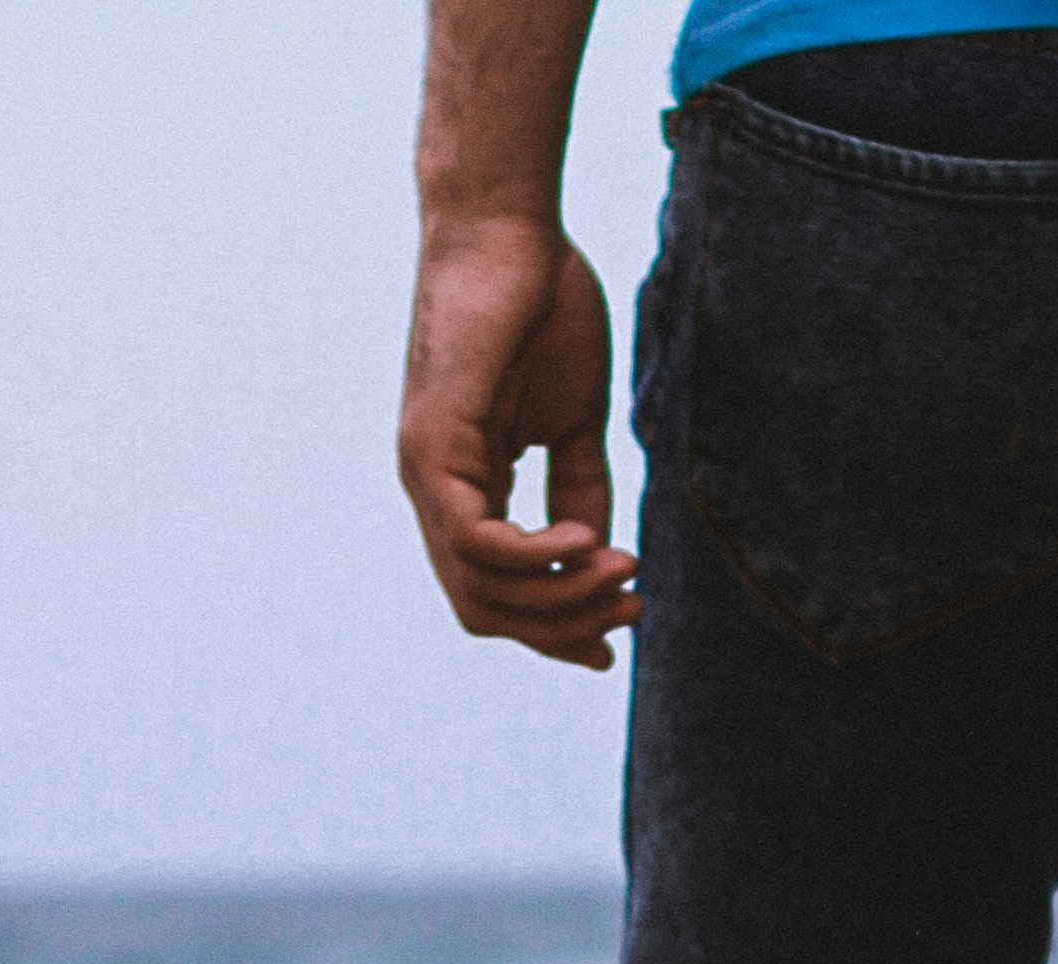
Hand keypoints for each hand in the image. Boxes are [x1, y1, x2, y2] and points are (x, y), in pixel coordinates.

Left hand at [399, 215, 639, 669]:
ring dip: (559, 597)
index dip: (552, 628)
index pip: (494, 591)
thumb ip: (579, 489)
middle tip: (632, 609)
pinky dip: (535, 558)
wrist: (508, 228)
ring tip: (621, 572)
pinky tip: (586, 544)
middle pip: (484, 609)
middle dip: (561, 626)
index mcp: (464, 486)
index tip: (613, 641)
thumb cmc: (540, 306)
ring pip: (479, 587)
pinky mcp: (432, 444)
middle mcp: (433, 489)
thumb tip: (599, 559)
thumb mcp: (572, 419)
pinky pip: (477, 540)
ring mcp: (425, 470)